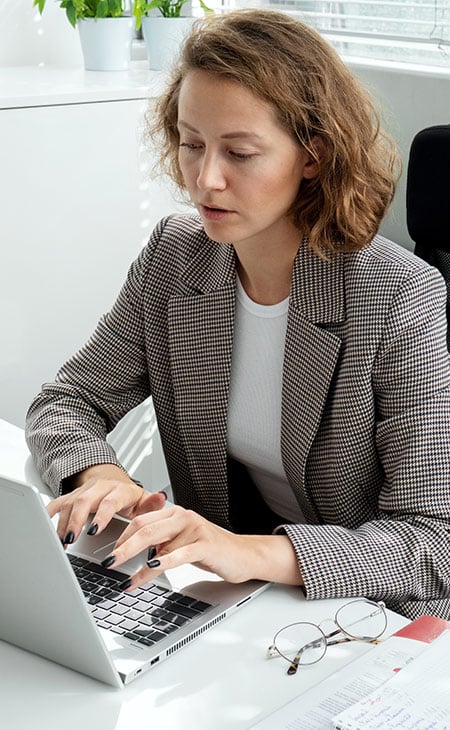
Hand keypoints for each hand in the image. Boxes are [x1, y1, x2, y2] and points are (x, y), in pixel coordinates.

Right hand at [47, 463, 166, 544]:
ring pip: (69, 503)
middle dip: (76, 520)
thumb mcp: (143, 501)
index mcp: (118, 490)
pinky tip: (45, 529)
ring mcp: (83, 491)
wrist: (113, 481)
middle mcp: (98, 489)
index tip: (93, 531)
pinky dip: (49, 515)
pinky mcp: (71, 496)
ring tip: (61, 542)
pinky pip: (57, 503)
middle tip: (72, 539)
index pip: (109, 501)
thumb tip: (161, 497)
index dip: (100, 515)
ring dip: (63, 523)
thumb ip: (151, 503)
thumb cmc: (128, 497)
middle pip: (84, 501)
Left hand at [103, 505, 302, 589]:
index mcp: (174, 512)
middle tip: (108, 564)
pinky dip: (160, 565)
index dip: (121, 537)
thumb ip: (160, 542)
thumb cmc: (210, 549)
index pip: (140, 520)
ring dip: (138, 565)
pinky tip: (149, 571)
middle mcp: (183, 516)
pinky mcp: (205, 545)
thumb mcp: (180, 543)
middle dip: (122, 548)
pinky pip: (177, 555)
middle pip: (144, 528)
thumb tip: (132, 552)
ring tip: (126, 579)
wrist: (242, 555)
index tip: (108, 554)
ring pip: (157, 544)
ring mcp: (194, 529)